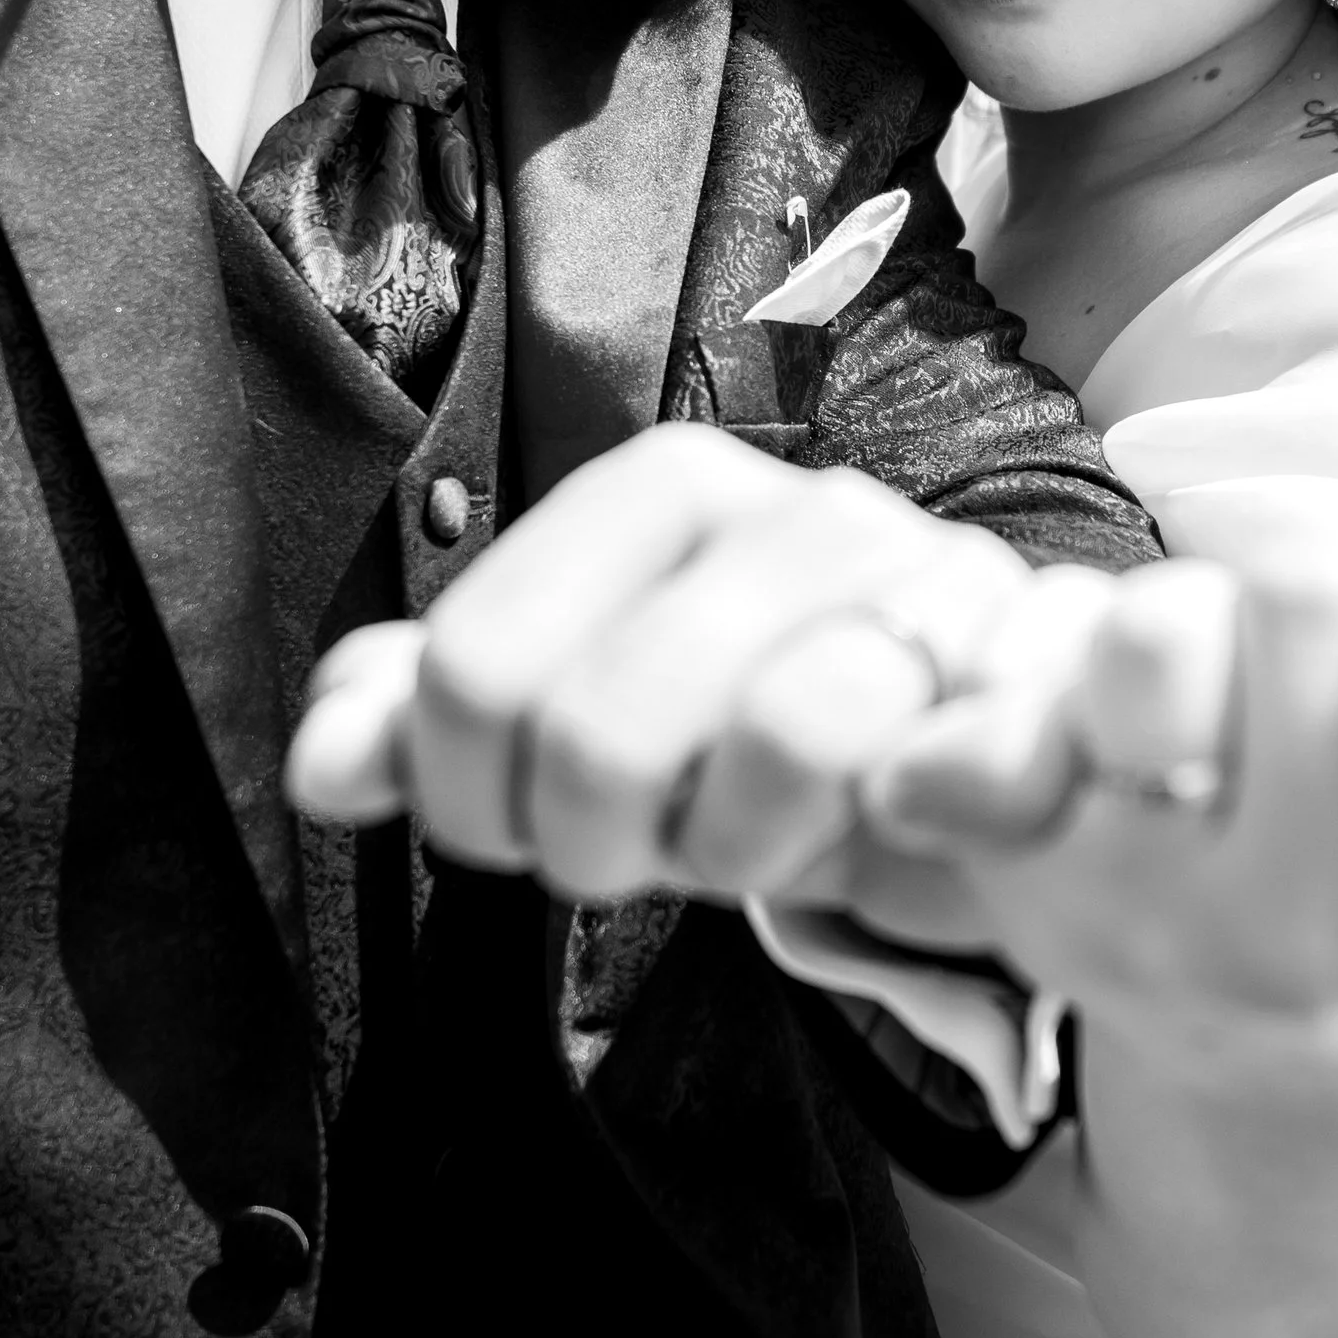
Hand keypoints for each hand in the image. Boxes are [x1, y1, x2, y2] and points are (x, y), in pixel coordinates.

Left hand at [287, 422, 1049, 900]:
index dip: (466, 799)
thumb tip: (320, 761)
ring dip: (731, 847)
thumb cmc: (752, 724)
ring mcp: (921, 587)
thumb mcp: (583, 712)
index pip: (472, 671)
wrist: (974, 736)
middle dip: (595, 843)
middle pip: (595, 734)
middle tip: (640, 847)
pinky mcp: (1017, 684)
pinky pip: (912, 772)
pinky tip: (840, 844)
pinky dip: (845, 845)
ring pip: (769, 739)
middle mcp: (794, 510)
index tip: (519, 825)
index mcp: (663, 489)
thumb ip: (438, 719)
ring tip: (740, 841)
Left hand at [840, 467, 1337, 1033]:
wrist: (1273, 1071)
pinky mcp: (1019, 888)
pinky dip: (1023, 679)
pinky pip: (996, 713)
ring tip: (1213, 664)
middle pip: (1304, 600)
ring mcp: (1148, 917)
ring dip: (1183, 605)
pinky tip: (1072, 715)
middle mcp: (1305, 938)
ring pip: (1149, 634)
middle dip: (1314, 565)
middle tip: (1313, 626)